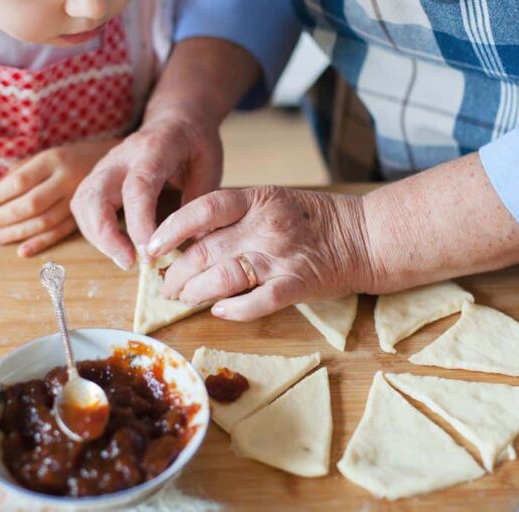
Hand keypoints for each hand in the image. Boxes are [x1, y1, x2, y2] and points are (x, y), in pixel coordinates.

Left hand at [0, 138, 120, 256]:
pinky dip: (41, 243)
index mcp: (53, 160)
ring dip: (17, 233)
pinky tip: (23, 251)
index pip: (20, 181)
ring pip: (45, 221)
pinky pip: (61, 233)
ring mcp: (77, 200)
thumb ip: (20, 172)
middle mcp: (67, 180)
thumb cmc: (67, 161)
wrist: (109, 163)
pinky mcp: (84, 216)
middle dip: (4, 217)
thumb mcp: (45, 157)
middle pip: (31, 203)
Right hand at [70, 110, 222, 269]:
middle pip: (95, 195)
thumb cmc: (195, 144)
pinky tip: (117, 247)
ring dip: (97, 237)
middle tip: (130, 263)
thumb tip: (194, 242)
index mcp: (154, 149)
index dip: (140, 223)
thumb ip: (200, 202)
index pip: (138, 187)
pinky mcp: (97, 178)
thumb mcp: (210, 166)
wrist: (175, 119)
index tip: (149, 253)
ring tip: (126, 260)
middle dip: (106, 235)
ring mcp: (104, 166)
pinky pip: (83, 207)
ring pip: (82, 203)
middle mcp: (120, 156)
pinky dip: (94, 232)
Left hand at [145, 186, 374, 320]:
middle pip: (206, 249)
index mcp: (258, 199)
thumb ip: (237, 216)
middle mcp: (266, 225)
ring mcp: (282, 256)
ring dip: (197, 292)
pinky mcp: (298, 283)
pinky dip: (236, 309)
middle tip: (165, 286)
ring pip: (225, 276)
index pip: (203, 209)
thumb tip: (192, 239)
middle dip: (178, 272)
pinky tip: (220, 311)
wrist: (366, 236)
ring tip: (184, 299)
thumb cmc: (315, 220)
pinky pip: (259, 300)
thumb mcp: (274, 202)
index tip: (153, 248)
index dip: (171, 229)